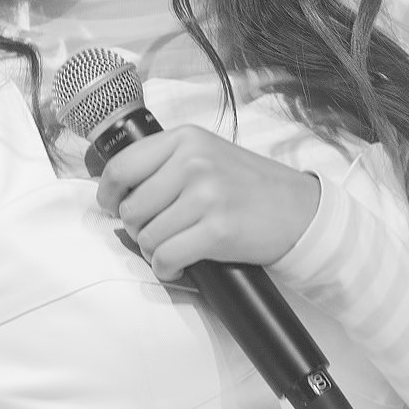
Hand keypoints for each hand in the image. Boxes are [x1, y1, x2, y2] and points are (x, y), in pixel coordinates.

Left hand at [94, 125, 320, 281]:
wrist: (300, 210)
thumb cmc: (250, 186)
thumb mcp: (208, 153)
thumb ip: (166, 163)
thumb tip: (119, 192)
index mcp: (185, 139)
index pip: (121, 167)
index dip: (107, 194)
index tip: (111, 205)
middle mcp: (193, 162)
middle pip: (130, 208)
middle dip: (138, 228)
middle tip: (159, 232)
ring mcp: (206, 195)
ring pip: (146, 237)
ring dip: (155, 251)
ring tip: (175, 247)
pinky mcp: (217, 230)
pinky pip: (166, 257)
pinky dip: (167, 268)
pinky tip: (179, 265)